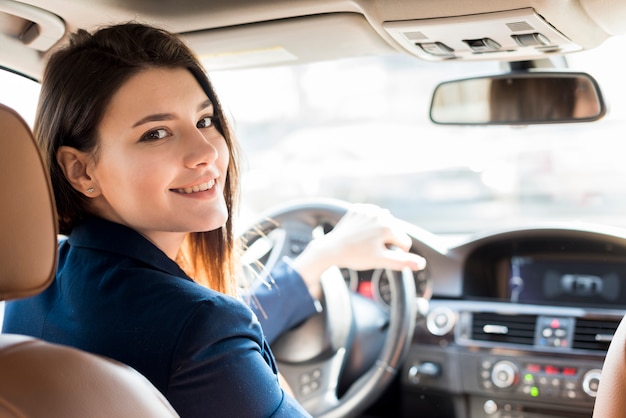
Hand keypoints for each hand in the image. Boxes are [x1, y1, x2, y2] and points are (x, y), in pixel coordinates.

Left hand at [290, 203, 425, 298]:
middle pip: (394, 231)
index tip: (380, 256)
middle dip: (388, 241)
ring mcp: (368, 210)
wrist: (331, 249)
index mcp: (389, 226)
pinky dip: (368, 224)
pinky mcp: (358, 209)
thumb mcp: (380, 261)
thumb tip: (421, 264)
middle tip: (371, 250)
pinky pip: (370, 217)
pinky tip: (360, 233)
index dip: (396, 253)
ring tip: (365, 242)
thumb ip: (402, 261)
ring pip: (383, 223)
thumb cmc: (356, 256)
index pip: (404, 242)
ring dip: (379, 232)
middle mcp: (381, 214)